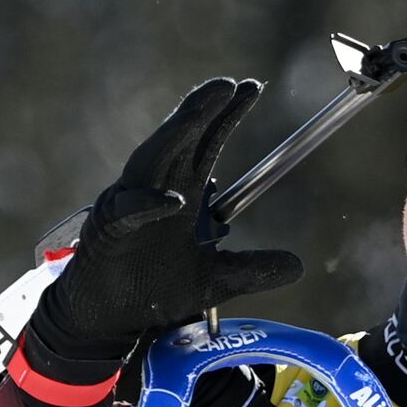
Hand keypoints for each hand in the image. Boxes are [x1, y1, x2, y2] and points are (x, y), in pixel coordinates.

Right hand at [34, 78, 302, 360]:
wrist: (111, 321)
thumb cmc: (155, 291)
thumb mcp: (216, 281)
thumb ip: (253, 270)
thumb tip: (298, 266)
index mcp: (181, 194)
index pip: (206, 144)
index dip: (226, 116)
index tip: (251, 87)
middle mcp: (155, 190)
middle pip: (180, 140)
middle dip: (202, 110)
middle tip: (229, 85)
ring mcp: (129, 207)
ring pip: (151, 161)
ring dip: (176, 134)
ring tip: (201, 110)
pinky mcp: (108, 232)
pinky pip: (129, 211)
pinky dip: (151, 204)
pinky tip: (176, 201)